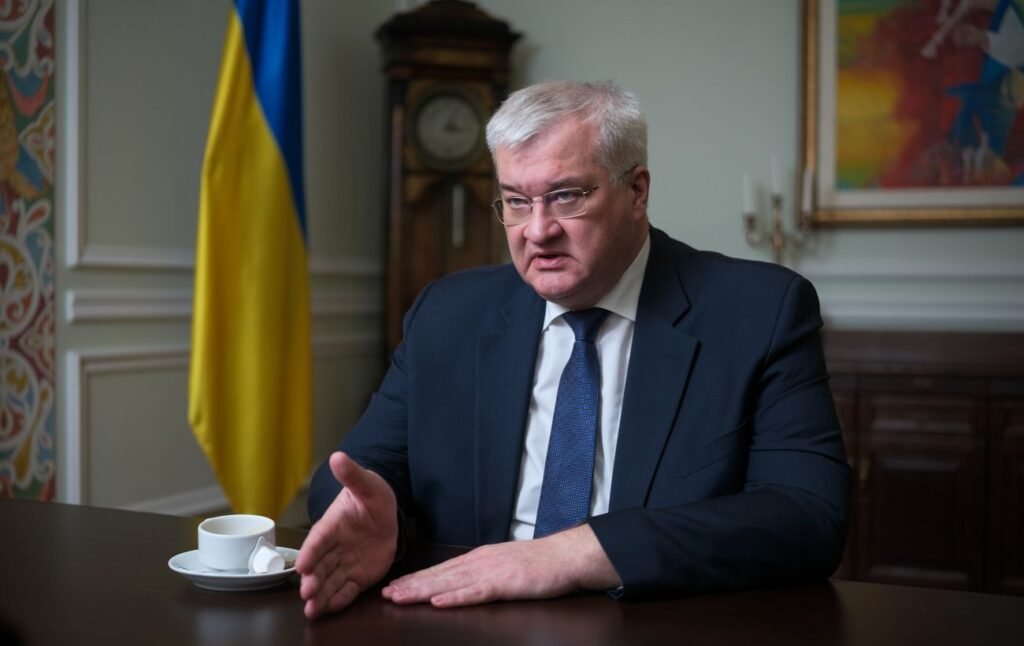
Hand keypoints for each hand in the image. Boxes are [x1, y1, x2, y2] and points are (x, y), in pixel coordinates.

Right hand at [296, 452, 397, 618]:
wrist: (386, 512)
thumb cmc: (371, 495)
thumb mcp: (366, 483)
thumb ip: (352, 474)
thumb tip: (338, 456)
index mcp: (332, 525)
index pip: (318, 539)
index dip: (310, 551)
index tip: (302, 565)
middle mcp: (334, 547)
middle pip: (320, 565)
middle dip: (312, 579)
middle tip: (307, 593)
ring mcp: (344, 563)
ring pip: (329, 581)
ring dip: (321, 596)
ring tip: (313, 610)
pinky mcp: (357, 576)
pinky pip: (347, 590)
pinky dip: (339, 600)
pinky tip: (331, 609)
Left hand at [381, 525, 620, 607]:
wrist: (566, 556)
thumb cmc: (540, 564)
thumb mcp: (506, 564)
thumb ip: (485, 573)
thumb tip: (465, 581)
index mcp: (480, 558)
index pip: (441, 570)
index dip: (417, 579)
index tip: (395, 587)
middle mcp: (480, 562)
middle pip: (439, 576)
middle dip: (411, 586)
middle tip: (386, 594)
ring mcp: (492, 572)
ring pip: (450, 583)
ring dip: (423, 591)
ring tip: (400, 598)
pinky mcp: (505, 584)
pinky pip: (476, 593)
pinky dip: (455, 598)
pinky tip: (439, 602)